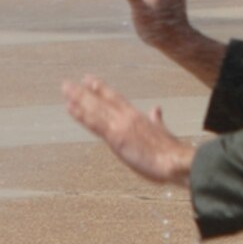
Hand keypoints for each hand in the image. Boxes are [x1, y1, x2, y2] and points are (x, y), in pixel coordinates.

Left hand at [62, 75, 194, 185]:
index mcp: (138, 117)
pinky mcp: (117, 138)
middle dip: (84, 92)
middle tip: (68, 83)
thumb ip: (156, 121)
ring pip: (95, 108)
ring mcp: (121, 126)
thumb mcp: (163, 132)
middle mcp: (127, 117)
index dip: (101, 89)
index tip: (89, 80)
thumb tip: (156, 110)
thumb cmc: (172, 154)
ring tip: (65, 88)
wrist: (177, 162)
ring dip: (78, 98)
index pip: (116, 99)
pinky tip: (70, 107)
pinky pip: (95, 123)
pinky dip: (82, 114)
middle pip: (101, 101)